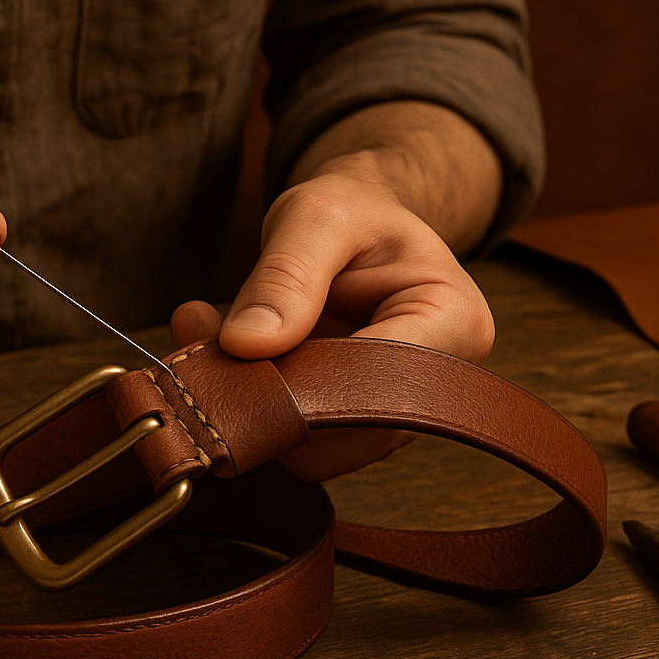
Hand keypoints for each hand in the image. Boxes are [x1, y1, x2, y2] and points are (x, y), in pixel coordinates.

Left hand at [171, 104, 498, 481]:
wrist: (359, 221)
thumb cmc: (352, 211)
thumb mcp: (316, 216)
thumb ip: (285, 275)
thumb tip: (247, 344)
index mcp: (454, 321)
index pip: (376, 383)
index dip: (301, 380)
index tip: (237, 346)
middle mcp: (439, 381)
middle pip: (348, 430)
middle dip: (268, 393)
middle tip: (204, 338)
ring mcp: (398, 410)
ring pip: (317, 448)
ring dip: (252, 401)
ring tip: (207, 333)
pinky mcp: (357, 423)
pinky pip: (299, 440)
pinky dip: (252, 404)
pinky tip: (223, 351)